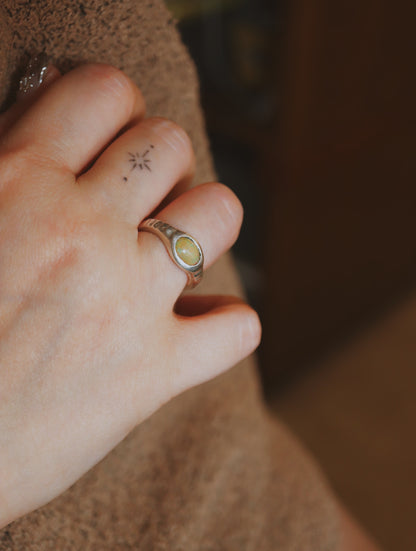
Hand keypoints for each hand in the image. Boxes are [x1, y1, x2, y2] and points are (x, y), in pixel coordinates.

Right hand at [0, 64, 260, 526]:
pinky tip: (202, 325)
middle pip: (169, 144)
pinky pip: (234, 330)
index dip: (113, 105)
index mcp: (17, 184)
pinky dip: (227, 325)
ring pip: (218, 213)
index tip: (108, 134)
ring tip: (177, 245)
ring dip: (205, 221)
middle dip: (161, 161)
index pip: (104, 91)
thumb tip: (36, 135)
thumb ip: (0, 169)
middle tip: (140, 194)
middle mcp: (82, 234)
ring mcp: (126, 303)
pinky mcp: (152, 373)